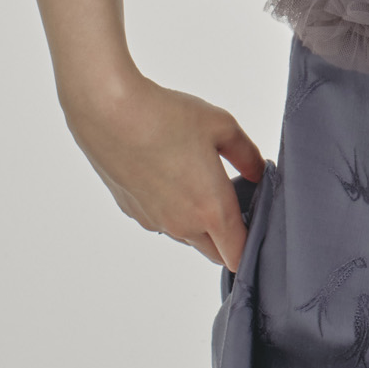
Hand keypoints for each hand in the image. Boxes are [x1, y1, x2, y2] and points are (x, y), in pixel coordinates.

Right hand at [63, 74, 267, 269]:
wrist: (109, 111)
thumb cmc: (167, 116)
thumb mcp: (223, 126)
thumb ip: (248, 156)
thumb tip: (259, 172)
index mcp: (211, 210)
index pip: (238, 256)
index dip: (253, 247)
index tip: (258, 226)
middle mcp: (183, 225)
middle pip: (215, 253)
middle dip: (230, 239)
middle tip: (237, 203)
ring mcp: (155, 221)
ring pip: (188, 237)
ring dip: (200, 224)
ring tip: (201, 182)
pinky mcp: (133, 211)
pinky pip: (162, 221)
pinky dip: (173, 209)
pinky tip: (171, 175)